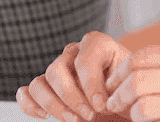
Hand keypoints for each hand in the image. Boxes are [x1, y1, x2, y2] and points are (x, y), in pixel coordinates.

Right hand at [17, 32, 132, 121]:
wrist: (127, 102)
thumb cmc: (132, 94)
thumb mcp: (132, 86)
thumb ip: (121, 88)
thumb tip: (104, 102)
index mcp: (97, 45)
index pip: (84, 59)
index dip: (91, 84)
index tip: (102, 105)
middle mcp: (74, 53)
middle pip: (56, 69)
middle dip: (72, 97)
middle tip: (89, 116)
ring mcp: (58, 69)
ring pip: (40, 82)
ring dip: (54, 104)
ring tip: (73, 120)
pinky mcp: (47, 88)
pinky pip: (27, 91)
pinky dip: (30, 104)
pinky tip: (45, 116)